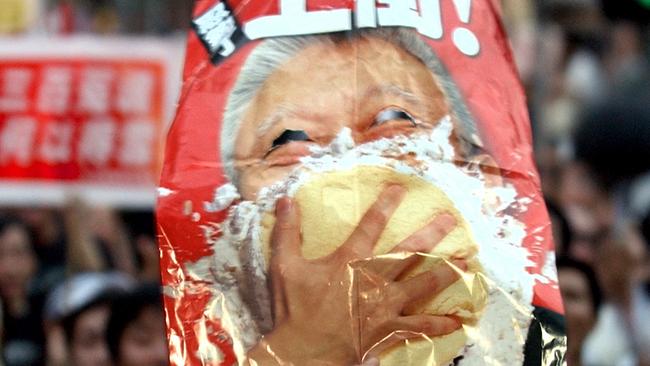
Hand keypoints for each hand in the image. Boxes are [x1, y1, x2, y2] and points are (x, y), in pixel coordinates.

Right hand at [247, 185, 462, 364]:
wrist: (302, 352)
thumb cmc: (294, 310)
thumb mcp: (284, 266)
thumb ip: (287, 232)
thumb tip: (285, 200)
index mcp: (350, 261)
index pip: (371, 225)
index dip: (385, 204)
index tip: (400, 188)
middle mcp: (374, 279)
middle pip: (409, 252)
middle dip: (432, 233)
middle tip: (451, 220)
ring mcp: (385, 306)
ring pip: (423, 284)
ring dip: (447, 272)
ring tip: (468, 262)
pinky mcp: (388, 329)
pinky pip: (419, 327)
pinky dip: (438, 325)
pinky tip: (457, 321)